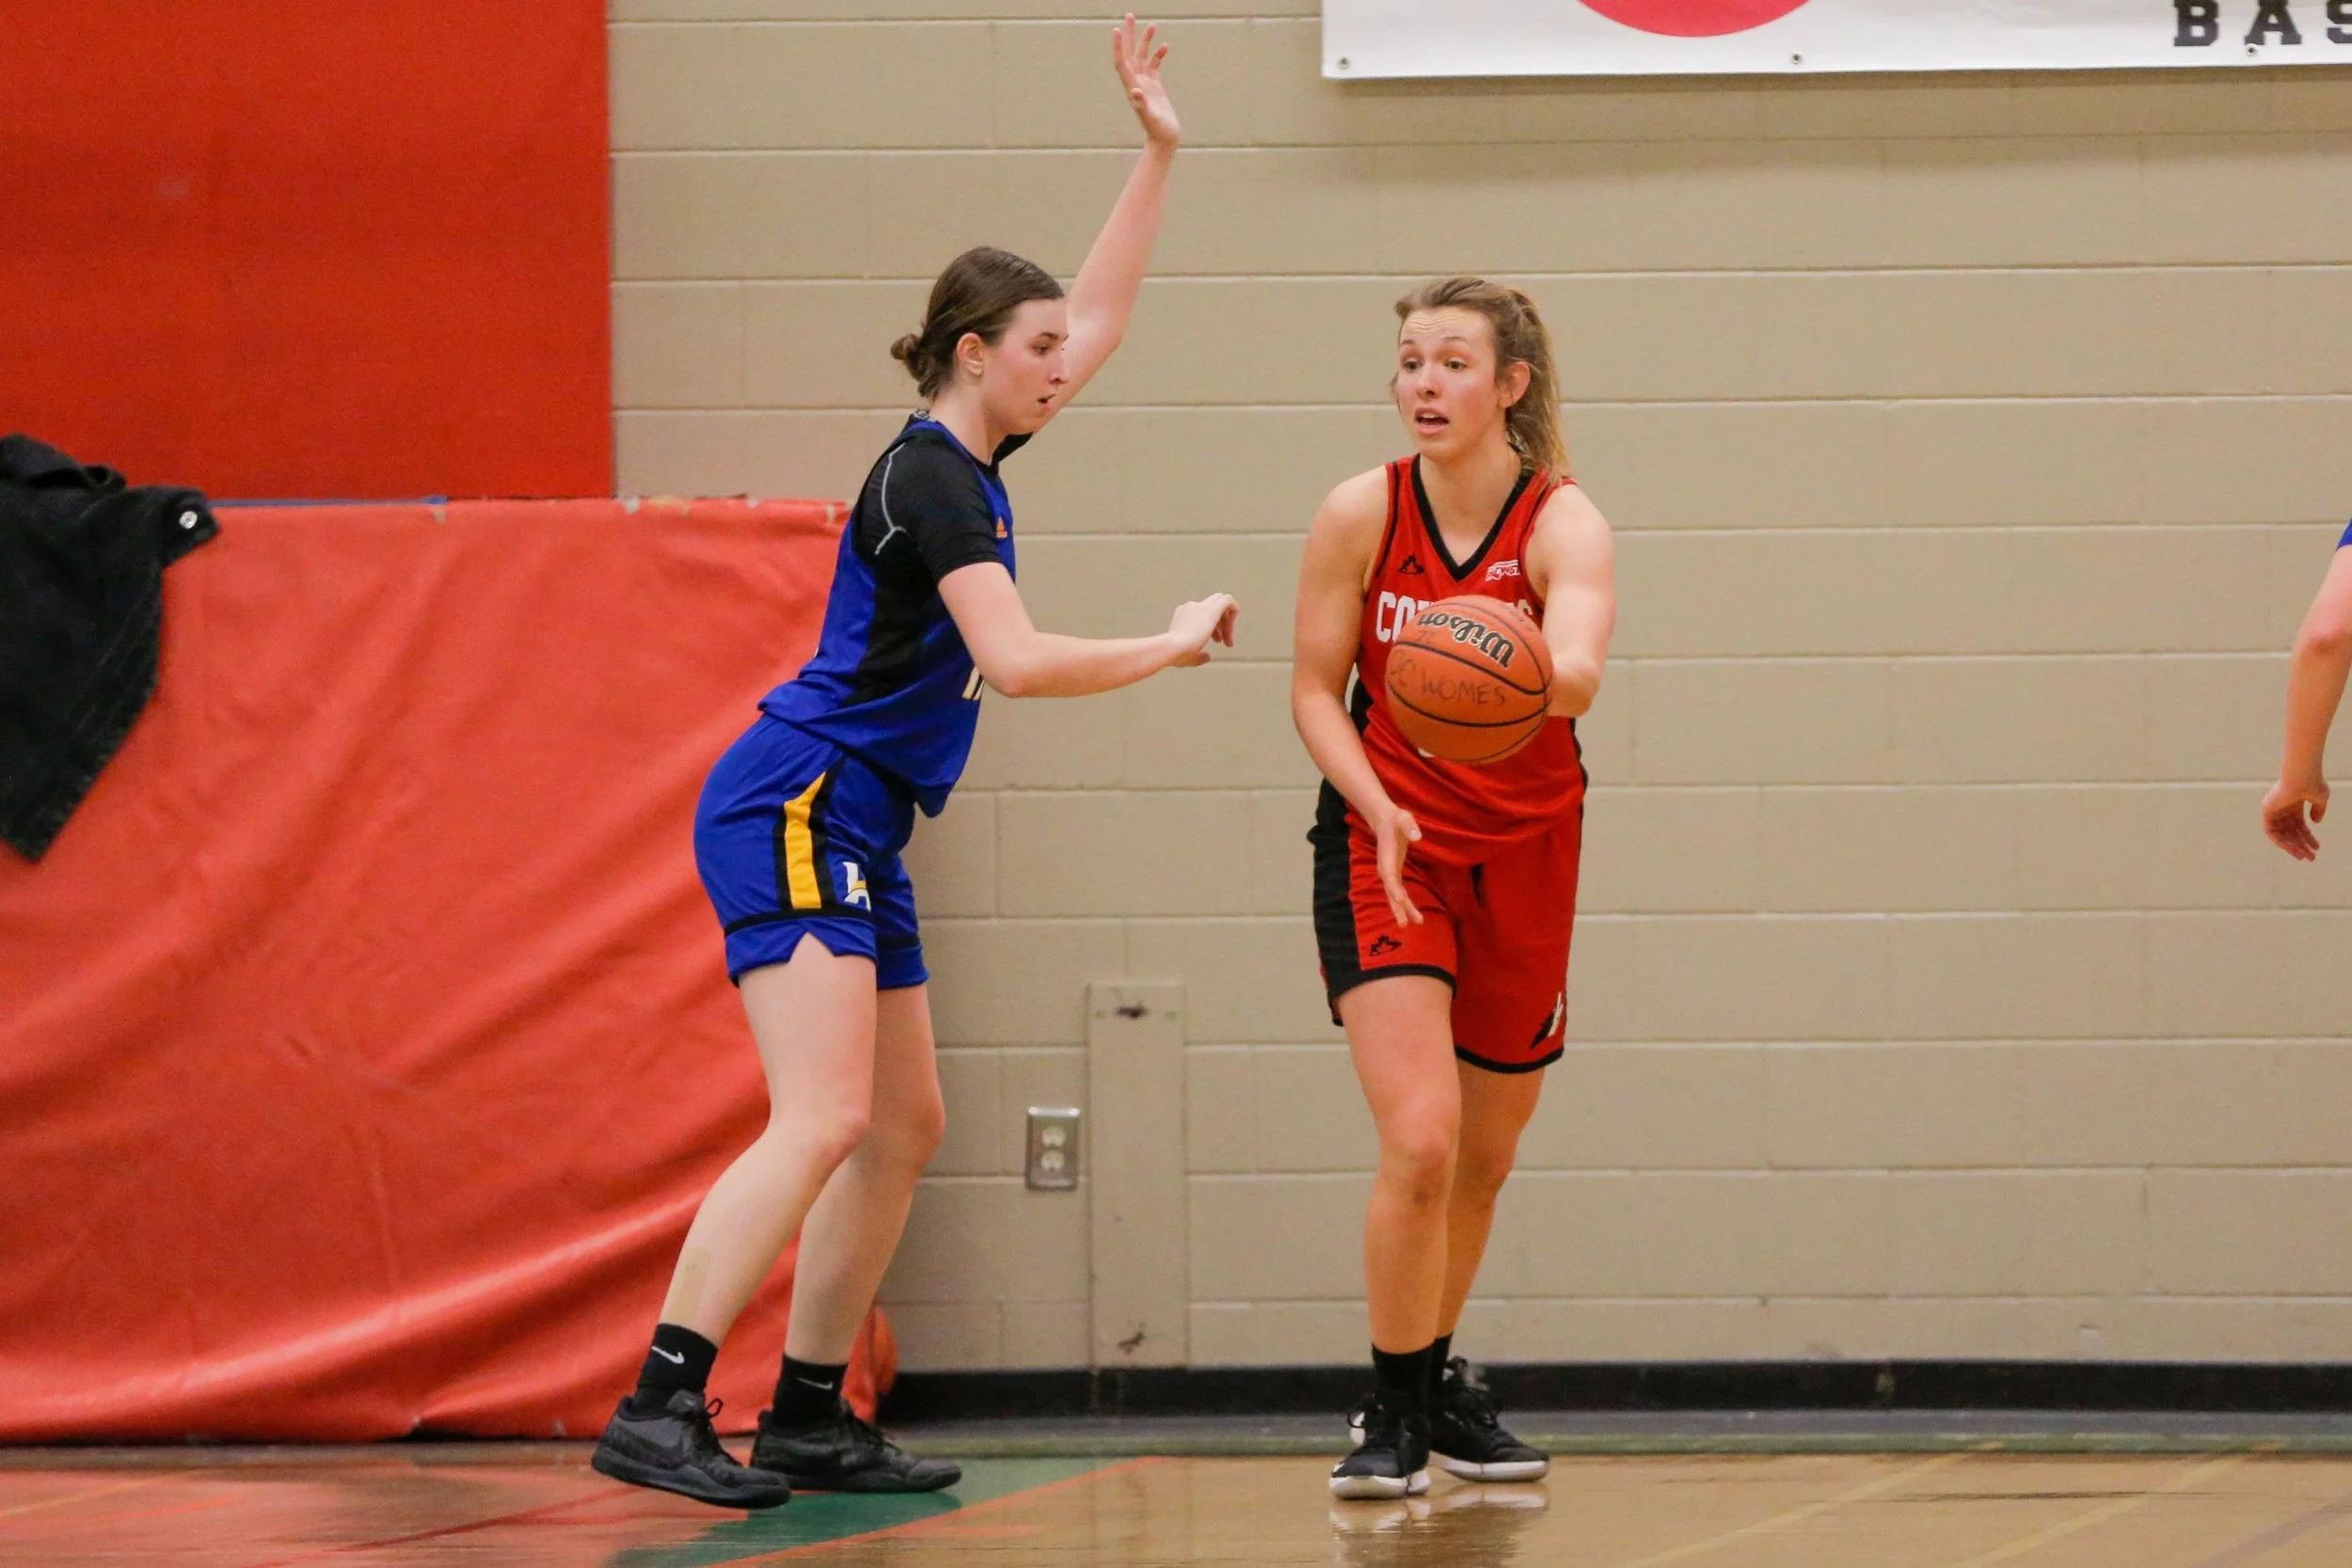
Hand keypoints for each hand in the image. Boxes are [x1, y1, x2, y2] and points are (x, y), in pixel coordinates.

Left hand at [1112, 14, 1179, 146]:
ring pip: (1142, 57)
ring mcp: (1145, 84)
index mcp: (1132, 87)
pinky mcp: (1155, 87)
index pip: (1121, 62)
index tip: (1116, 29)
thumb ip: (1141, 104)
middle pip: (1129, 54)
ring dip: (1145, 41)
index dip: (1117, 46)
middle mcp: (1136, 83)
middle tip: (1129, 15)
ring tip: (1152, 25)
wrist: (1165, 139)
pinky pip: (1154, 66)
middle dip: (1129, 35)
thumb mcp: (1149, 117)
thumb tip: (1135, 91)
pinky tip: (1165, 47)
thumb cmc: (1158, 130)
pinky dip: (1158, 55)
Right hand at [1165, 593, 1236, 667]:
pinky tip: (1232, 628)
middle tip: (1223, 641)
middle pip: (1212, 607)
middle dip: (1221, 623)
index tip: (1217, 642)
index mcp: (1183, 615)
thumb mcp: (1189, 656)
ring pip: (1221, 604)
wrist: (1172, 648)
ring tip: (1228, 642)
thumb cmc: (1176, 655)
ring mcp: (1201, 606)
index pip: (1202, 615)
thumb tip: (1207, 656)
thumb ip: (1199, 655)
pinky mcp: (1212, 608)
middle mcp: (1191, 607)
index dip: (1213, 629)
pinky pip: (1229, 601)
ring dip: (1228, 622)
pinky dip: (1235, 611)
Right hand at [1369, 801, 1422, 926]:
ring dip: (1403, 909)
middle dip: (1398, 908)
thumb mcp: (1404, 818)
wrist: (1384, 821)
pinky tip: (1412, 913)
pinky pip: (1398, 891)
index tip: (1399, 899)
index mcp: (1387, 857)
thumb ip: (1410, 826)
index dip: (1394, 888)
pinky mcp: (1394, 873)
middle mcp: (1386, 868)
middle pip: (1391, 891)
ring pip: (1394, 895)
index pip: (1389, 875)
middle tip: (1405, 924)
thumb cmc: (1396, 819)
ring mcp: (1389, 872)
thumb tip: (1417, 837)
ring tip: (1417, 922)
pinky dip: (1404, 902)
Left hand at [2264, 774, 2328, 859]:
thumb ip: (2318, 810)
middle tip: (2310, 858)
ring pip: (2281, 834)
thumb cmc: (2312, 784)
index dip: (2308, 837)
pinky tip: (2292, 849)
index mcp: (2294, 803)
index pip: (2299, 825)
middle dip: (2301, 845)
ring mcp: (2274, 809)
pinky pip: (2271, 831)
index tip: (2316, 848)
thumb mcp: (2320, 799)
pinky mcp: (2267, 811)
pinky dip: (2280, 841)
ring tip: (2303, 857)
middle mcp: (2283, 807)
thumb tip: (2315, 823)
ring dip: (2292, 846)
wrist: (2301, 776)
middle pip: (2291, 832)